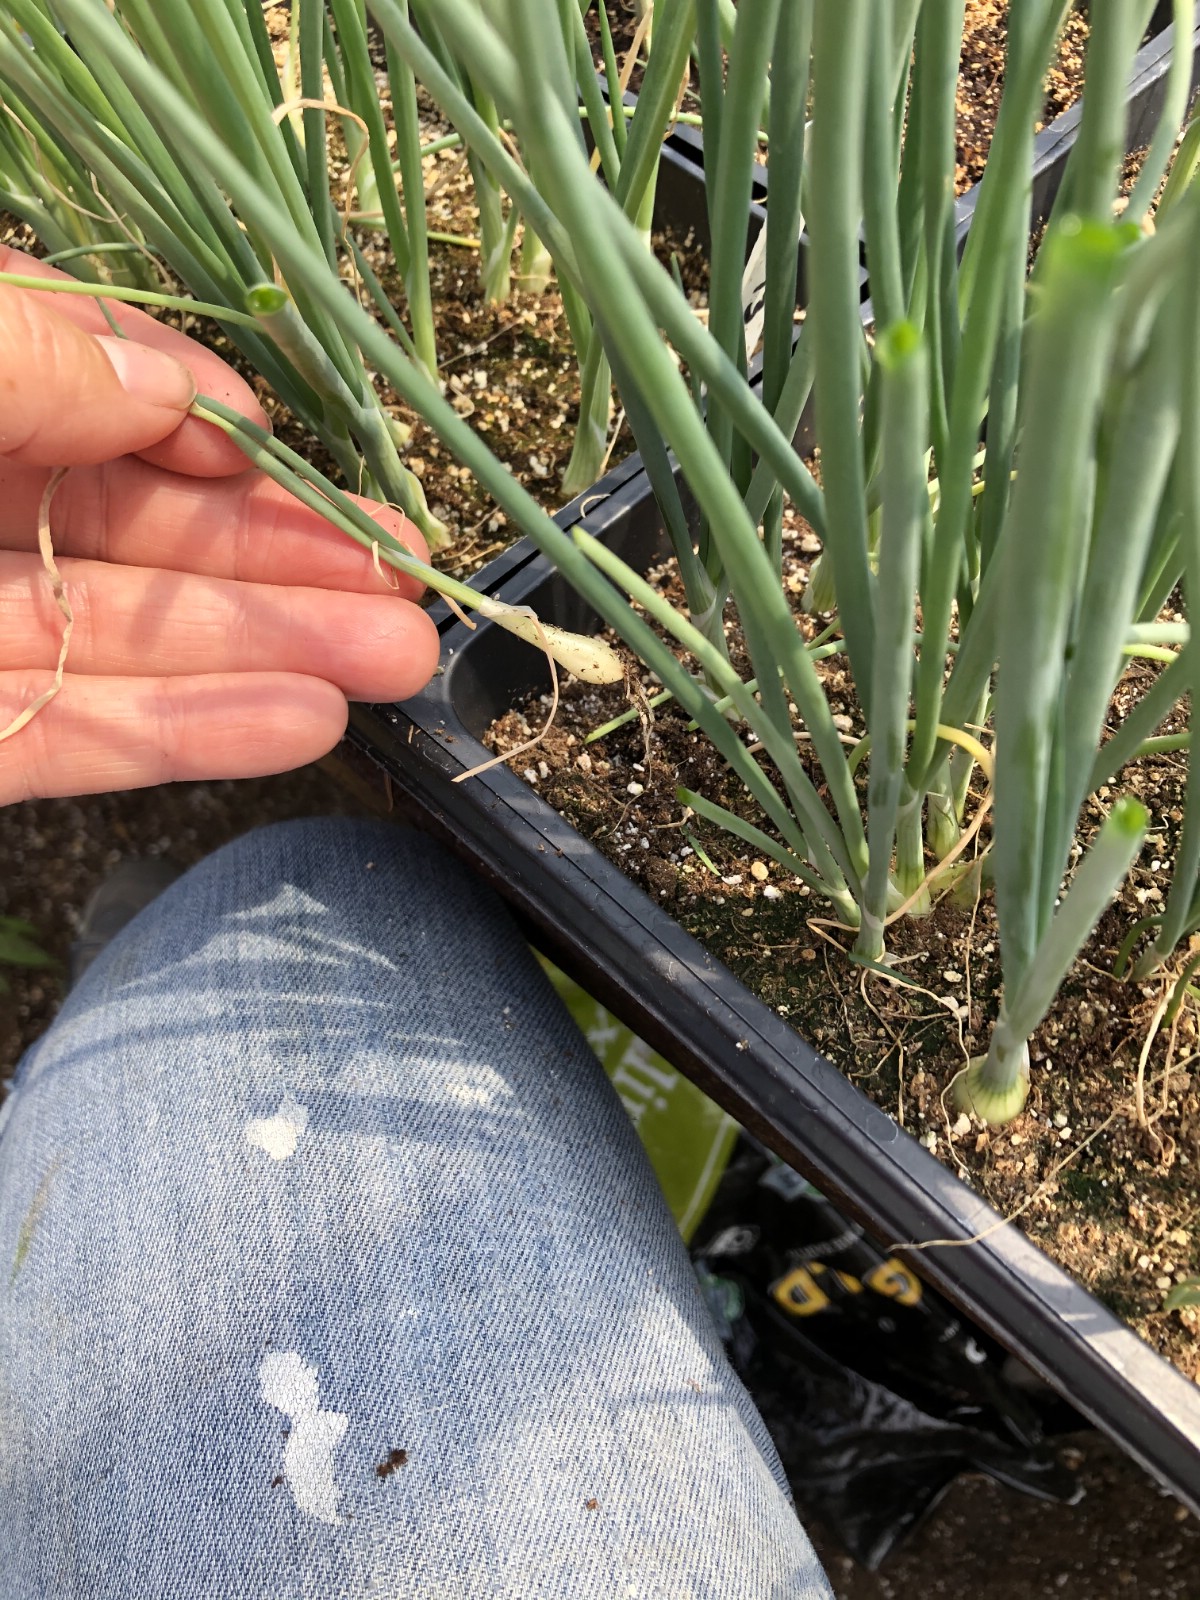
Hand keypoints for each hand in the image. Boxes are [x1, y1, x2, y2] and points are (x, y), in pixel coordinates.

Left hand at [0, 247, 439, 804]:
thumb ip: (28, 354)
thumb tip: (175, 395)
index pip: (94, 390)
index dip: (191, 417)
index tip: (254, 444)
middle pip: (139, 529)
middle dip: (280, 554)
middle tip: (405, 581)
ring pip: (127, 640)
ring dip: (269, 650)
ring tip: (401, 660)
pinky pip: (64, 743)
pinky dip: (182, 737)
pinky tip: (302, 724)